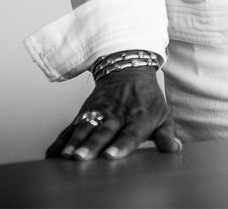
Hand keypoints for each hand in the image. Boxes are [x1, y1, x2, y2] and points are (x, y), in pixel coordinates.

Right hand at [46, 66, 181, 159]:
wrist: (128, 69)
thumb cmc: (147, 98)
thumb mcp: (162, 113)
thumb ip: (166, 134)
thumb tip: (174, 149)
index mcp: (139, 115)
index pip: (131, 132)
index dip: (121, 144)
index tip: (111, 156)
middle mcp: (118, 113)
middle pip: (104, 130)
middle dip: (93, 145)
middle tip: (83, 158)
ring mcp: (99, 112)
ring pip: (86, 127)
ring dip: (76, 142)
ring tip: (68, 156)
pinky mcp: (84, 113)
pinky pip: (71, 127)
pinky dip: (61, 140)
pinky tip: (53, 154)